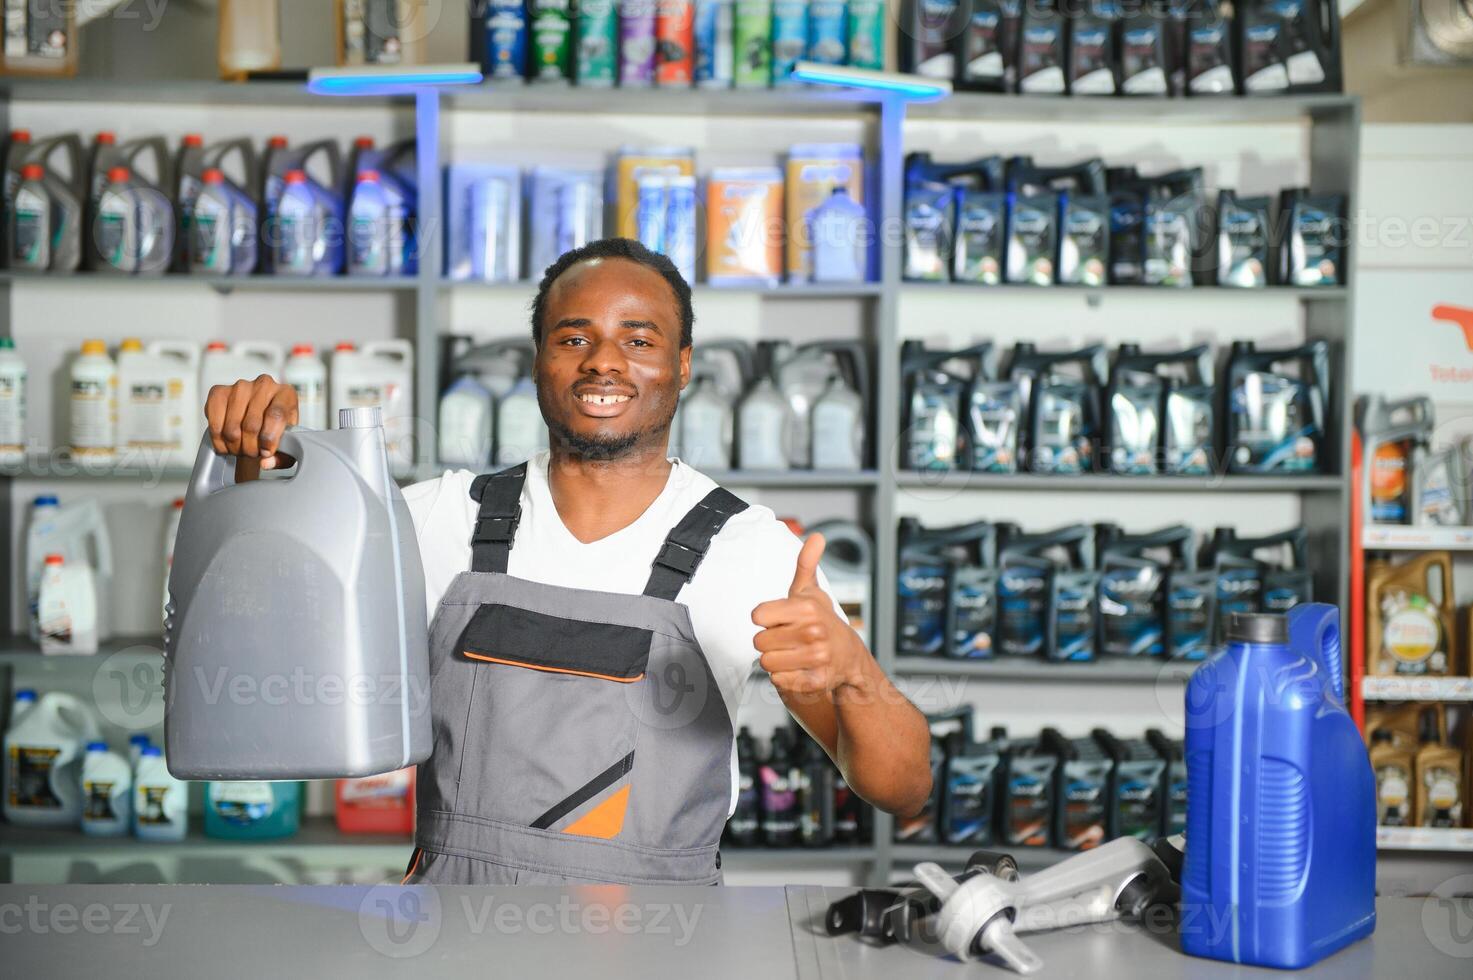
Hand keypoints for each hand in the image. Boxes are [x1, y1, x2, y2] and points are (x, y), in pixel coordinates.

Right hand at [203, 375, 298, 471]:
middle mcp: (264, 385)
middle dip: (250, 448)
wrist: (258, 418)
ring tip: (241, 449)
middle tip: (252, 454)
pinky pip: (214, 422)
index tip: (265, 452)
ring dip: (235, 446)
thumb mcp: (288, 444)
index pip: (276, 416)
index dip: (269, 439)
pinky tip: (226, 444)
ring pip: (232, 427)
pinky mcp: (219, 392)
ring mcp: (240, 387)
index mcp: (286, 394)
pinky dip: (218, 440)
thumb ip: (283, 457)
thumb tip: (266, 462)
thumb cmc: (275, 429)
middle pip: (251, 424)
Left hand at [752, 533, 868, 700]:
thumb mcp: (811, 592)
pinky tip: (798, 667)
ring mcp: (815, 658)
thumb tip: (817, 537)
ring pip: (766, 663)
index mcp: (806, 608)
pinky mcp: (814, 681)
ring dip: (775, 660)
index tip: (779, 619)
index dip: (764, 618)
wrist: (848, 656)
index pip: (757, 616)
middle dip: (769, 641)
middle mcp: (813, 632)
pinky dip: (784, 677)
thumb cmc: (823, 621)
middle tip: (787, 638)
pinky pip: (778, 681)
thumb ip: (806, 564)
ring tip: (792, 653)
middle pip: (758, 642)